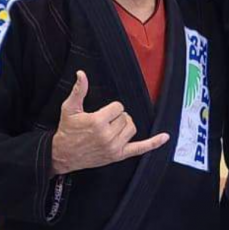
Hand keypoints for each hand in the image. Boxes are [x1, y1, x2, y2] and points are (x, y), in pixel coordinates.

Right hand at [50, 70, 168, 174]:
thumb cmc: (67, 131)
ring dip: (125, 125)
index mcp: (97, 122)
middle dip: (117, 117)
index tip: (101, 114)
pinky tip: (165, 137)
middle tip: (105, 121)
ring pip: (132, 128)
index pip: (118, 107)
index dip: (111, 108)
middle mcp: (107, 135)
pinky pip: (140, 148)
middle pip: (126, 117)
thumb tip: (82, 74)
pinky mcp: (118, 155)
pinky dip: (153, 143)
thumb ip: (78, 90)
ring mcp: (114, 147)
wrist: (63, 154)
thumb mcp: (69, 109)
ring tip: (113, 127)